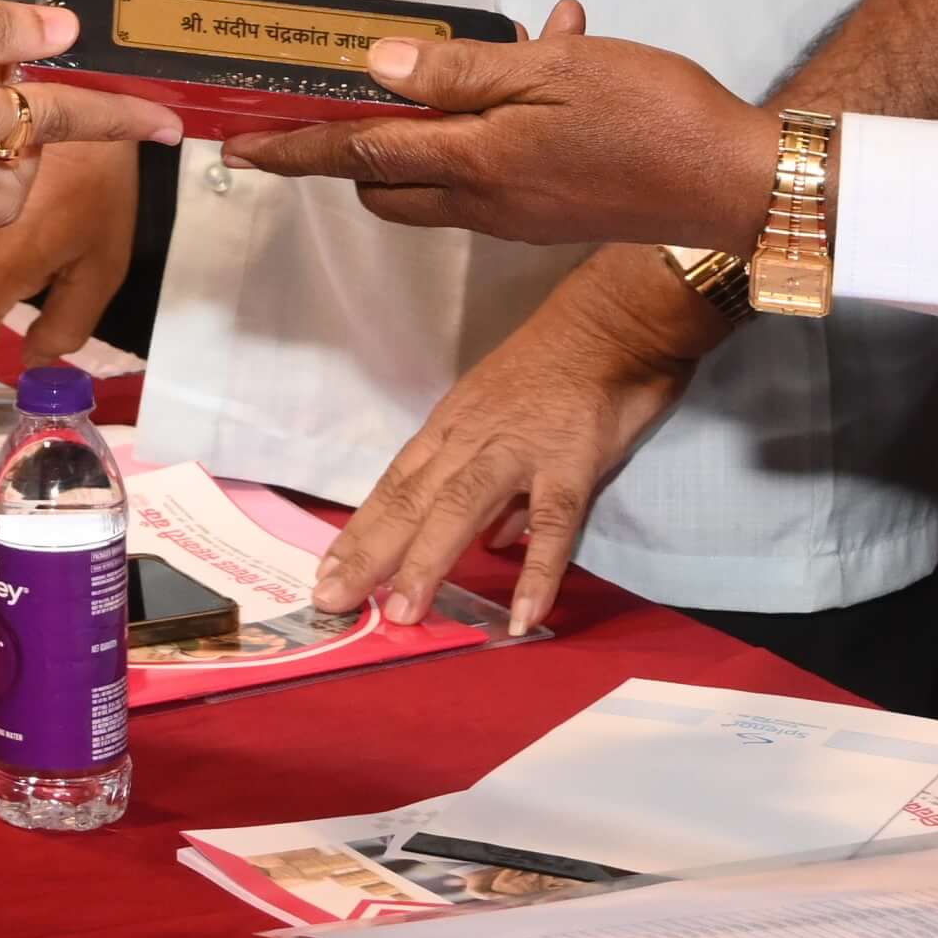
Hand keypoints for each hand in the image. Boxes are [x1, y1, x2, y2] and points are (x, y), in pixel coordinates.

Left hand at [228, 1, 786, 249]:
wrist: (729, 181)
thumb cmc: (645, 114)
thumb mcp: (550, 72)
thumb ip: (460, 73)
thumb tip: (374, 72)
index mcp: (474, 164)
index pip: (361, 156)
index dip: (296, 149)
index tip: (239, 147)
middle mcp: (482, 201)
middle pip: (388, 182)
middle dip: (358, 144)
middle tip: (361, 83)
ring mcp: (516, 214)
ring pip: (438, 177)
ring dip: (439, 120)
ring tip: (500, 42)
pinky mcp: (549, 213)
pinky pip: (494, 167)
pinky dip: (496, 122)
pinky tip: (554, 49)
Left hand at [310, 248, 726, 635]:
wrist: (609, 322)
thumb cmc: (554, 368)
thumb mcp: (500, 416)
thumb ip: (489, 479)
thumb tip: (489, 541)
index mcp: (451, 430)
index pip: (395, 487)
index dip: (361, 533)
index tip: (328, 574)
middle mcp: (471, 440)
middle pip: (411, 500)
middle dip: (371, 553)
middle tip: (333, 601)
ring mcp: (519, 451)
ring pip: (461, 507)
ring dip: (429, 560)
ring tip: (404, 613)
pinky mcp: (570, 463)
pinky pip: (552, 524)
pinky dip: (536, 570)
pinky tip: (522, 615)